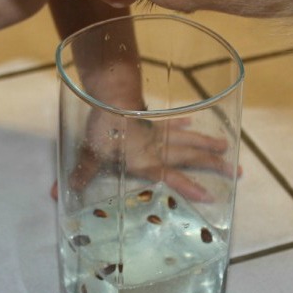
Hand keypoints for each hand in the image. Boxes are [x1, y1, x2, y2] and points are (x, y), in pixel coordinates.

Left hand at [52, 109, 239, 201]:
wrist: (111, 97)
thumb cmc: (104, 130)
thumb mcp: (90, 156)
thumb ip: (80, 175)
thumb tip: (55, 194)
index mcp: (147, 162)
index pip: (173, 178)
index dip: (190, 187)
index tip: (211, 196)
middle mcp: (159, 149)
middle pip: (191, 157)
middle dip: (214, 165)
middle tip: (237, 171)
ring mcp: (159, 132)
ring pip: (190, 139)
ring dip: (208, 143)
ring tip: (228, 147)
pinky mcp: (154, 120)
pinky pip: (173, 122)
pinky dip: (184, 123)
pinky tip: (194, 122)